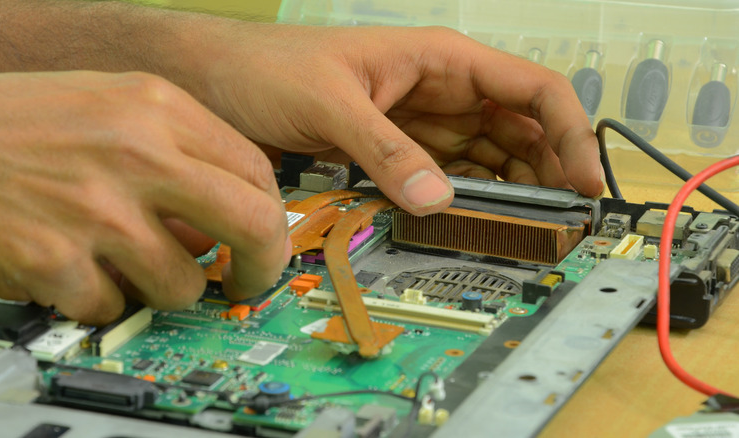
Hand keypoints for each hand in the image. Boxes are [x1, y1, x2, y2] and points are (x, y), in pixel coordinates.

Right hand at [0, 71, 288, 323]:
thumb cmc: (5, 124)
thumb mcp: (102, 106)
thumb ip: (172, 149)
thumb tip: (217, 215)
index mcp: (154, 106)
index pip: (256, 172)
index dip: (270, 217)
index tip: (262, 240)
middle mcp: (136, 153)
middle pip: (251, 225)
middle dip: (257, 266)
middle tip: (242, 281)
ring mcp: (98, 210)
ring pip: (183, 283)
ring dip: (158, 287)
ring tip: (118, 263)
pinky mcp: (55, 262)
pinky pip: (112, 306)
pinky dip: (95, 299)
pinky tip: (68, 268)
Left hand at [199, 23, 603, 213]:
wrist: (214, 82)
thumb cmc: (267, 68)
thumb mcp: (330, 104)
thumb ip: (384, 151)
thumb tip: (436, 199)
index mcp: (441, 58)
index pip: (533, 89)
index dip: (570, 134)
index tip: (586, 182)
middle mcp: (442, 90)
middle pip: (521, 131)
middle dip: (547, 172)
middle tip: (559, 223)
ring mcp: (421, 123)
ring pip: (489, 158)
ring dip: (511, 192)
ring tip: (526, 229)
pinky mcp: (397, 151)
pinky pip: (448, 176)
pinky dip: (467, 199)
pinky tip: (476, 221)